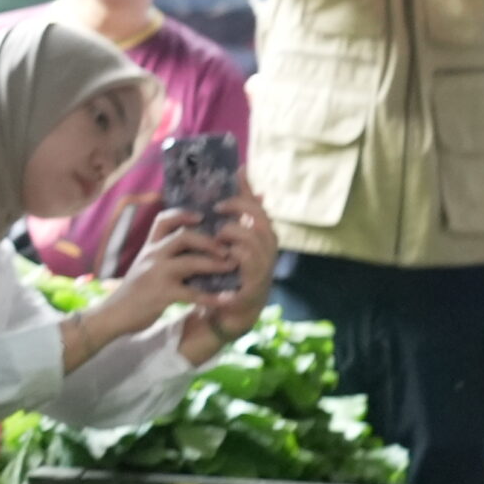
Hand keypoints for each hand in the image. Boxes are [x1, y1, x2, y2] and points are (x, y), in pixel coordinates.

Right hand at [89, 208, 231, 339]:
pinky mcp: (161, 294)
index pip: (163, 220)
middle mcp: (152, 256)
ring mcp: (156, 274)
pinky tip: (226, 300)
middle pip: (183, 236)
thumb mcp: (143, 267)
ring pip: (191, 262)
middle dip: (209, 240)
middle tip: (227, 248)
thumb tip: (190, 252)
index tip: (202, 217)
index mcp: (149, 248)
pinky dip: (212, 297)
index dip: (183, 214)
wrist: (112, 315)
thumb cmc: (131, 292)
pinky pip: (192, 294)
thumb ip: (161, 258)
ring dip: (215, 264)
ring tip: (232, 267)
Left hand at [190, 186, 281, 345]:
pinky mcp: (253, 289)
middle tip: (216, 212)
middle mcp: (267, 252)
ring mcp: (263, 270)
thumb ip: (234, 211)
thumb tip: (238, 171)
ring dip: (231, 237)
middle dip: (238, 213)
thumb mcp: (230, 239)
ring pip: (251, 245)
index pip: (258, 209)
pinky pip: (245, 270)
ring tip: (216, 239)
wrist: (229, 311)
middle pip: (260, 223)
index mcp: (262, 237)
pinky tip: (220, 260)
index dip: (243, 197)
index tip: (221, 195)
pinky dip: (231, 262)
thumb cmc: (229, 270)